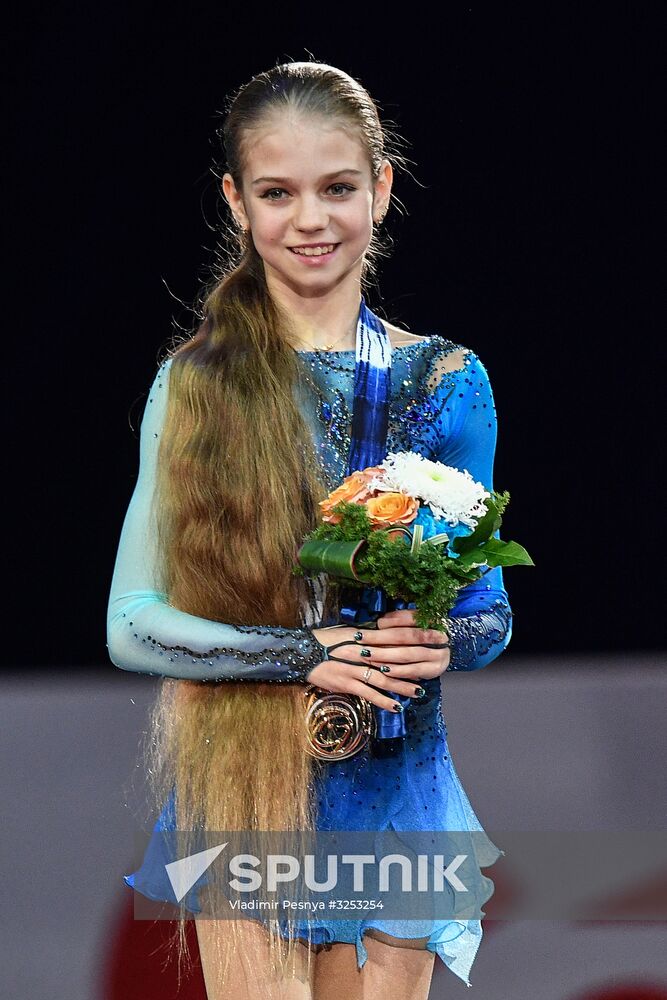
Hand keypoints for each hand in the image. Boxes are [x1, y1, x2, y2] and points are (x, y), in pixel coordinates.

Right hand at [308, 609, 450, 712]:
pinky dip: (383, 701)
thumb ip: (369, 636)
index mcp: (365, 636)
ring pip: (384, 679)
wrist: (304, 652)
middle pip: (394, 658)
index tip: (431, 641)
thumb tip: (387, 636)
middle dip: (414, 664)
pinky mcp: (346, 682)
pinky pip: (368, 693)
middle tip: (432, 669)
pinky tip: (395, 706)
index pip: (395, 637)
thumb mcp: (349, 632)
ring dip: (402, 686)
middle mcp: (362, 650)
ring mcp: (354, 668)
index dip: (415, 639)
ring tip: (418, 691)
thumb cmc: (327, 640)